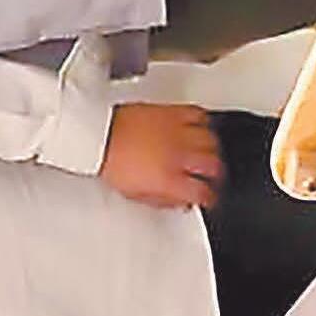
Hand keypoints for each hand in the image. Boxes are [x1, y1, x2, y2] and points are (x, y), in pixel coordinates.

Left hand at [100, 104, 223, 210]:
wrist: (100, 136)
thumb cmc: (112, 162)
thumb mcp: (135, 194)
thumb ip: (163, 200)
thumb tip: (179, 203)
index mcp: (169, 179)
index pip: (202, 192)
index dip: (208, 199)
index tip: (207, 199)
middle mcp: (178, 155)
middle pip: (213, 166)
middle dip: (216, 176)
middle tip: (212, 179)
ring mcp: (179, 132)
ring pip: (212, 141)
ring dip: (212, 151)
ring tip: (207, 156)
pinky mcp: (174, 113)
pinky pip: (200, 115)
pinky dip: (204, 123)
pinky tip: (199, 129)